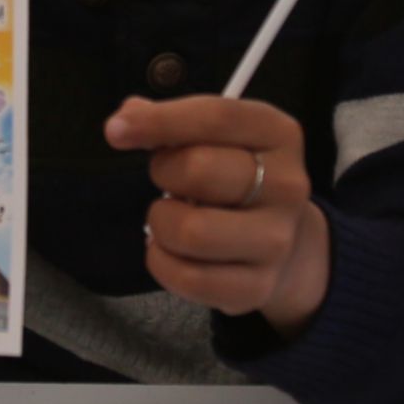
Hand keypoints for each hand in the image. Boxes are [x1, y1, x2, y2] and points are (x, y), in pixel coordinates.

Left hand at [107, 96, 330, 332]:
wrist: (282, 239)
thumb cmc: (233, 177)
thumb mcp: (215, 137)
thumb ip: (170, 122)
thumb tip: (125, 120)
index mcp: (278, 134)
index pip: (217, 116)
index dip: (160, 120)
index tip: (116, 130)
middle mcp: (287, 185)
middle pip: (199, 170)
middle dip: (162, 172)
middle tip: (166, 181)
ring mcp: (276, 239)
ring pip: (190, 231)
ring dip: (160, 222)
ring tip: (169, 217)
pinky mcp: (258, 286)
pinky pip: (189, 278)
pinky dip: (162, 263)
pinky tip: (170, 250)